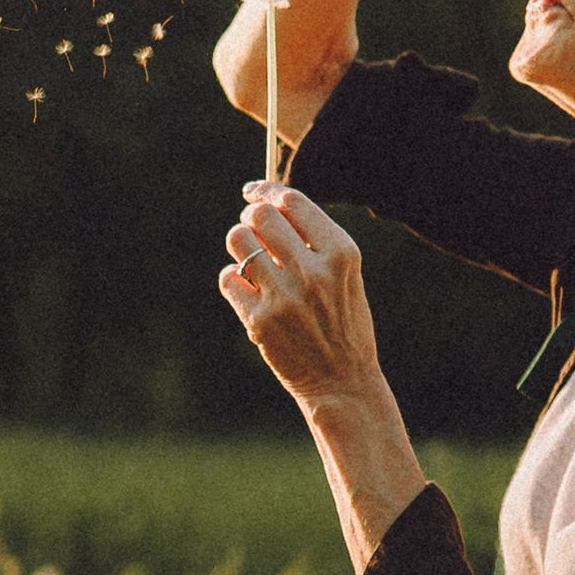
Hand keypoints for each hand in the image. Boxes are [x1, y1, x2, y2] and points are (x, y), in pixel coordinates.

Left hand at [221, 187, 384, 410]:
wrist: (343, 384)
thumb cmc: (344, 324)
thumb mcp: (345, 277)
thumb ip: (314, 242)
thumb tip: (268, 205)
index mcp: (341, 253)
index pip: (293, 202)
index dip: (267, 191)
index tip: (253, 192)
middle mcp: (313, 271)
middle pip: (261, 216)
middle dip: (251, 218)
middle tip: (252, 230)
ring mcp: (284, 296)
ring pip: (238, 241)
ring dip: (239, 245)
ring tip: (249, 260)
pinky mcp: (260, 321)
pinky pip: (228, 279)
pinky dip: (233, 280)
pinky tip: (246, 291)